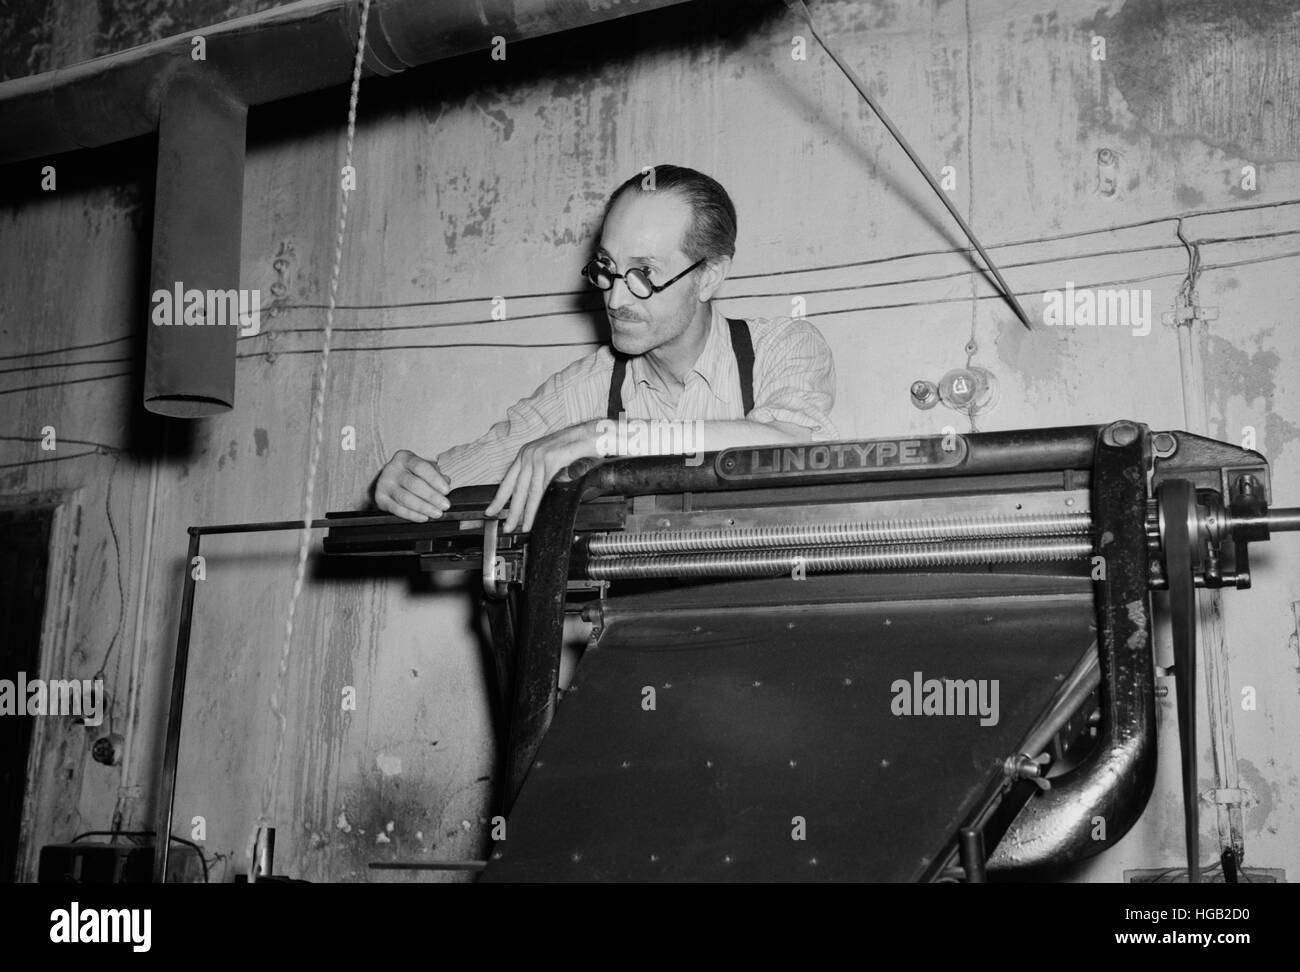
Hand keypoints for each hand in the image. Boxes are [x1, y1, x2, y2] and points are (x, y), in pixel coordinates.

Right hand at [373, 450, 451, 521]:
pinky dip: (413, 515)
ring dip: (424, 507)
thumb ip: (436, 474)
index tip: (446, 490)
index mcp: (404, 458)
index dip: (435, 479)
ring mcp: (384, 484)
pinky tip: (424, 517)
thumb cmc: (411, 474)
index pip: (420, 467)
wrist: (388, 481)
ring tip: (437, 513)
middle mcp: (392, 469)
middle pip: (414, 484)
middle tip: (445, 505)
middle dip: (432, 496)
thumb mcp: (423, 468)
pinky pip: (398, 510)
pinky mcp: (380, 499)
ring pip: (406, 498)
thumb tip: (446, 481)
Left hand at [484, 421, 601, 532]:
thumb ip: (541, 476)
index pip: (509, 479)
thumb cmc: (575, 447)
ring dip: (524, 511)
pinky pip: (540, 488)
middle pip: (515, 487)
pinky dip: (536, 504)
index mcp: (526, 453)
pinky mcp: (550, 460)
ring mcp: (538, 456)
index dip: (499, 498)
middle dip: (510, 510)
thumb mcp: (552, 461)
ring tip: (522, 526)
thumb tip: (536, 497)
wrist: (592, 434)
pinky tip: (533, 515)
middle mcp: (529, 453)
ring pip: (528, 490)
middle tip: (506, 526)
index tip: (491, 511)